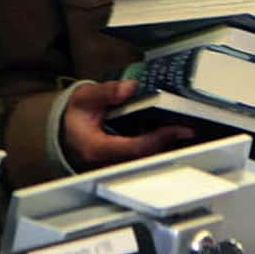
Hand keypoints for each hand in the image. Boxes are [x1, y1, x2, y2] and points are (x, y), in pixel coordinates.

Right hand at [59, 79, 198, 172]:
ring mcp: (116, 165)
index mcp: (97, 148)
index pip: (134, 148)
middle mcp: (108, 162)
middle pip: (146, 157)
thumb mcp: (85, 98)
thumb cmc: (75, 116)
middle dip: (169, 144)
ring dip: (166, 145)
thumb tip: (130, 87)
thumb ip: (106, 92)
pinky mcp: (122, 162)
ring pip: (147, 159)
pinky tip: (170, 132)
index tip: (178, 129)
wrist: (65, 133)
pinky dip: (158, 144)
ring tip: (184, 129)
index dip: (159, 139)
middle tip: (189, 129)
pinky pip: (144, 156)